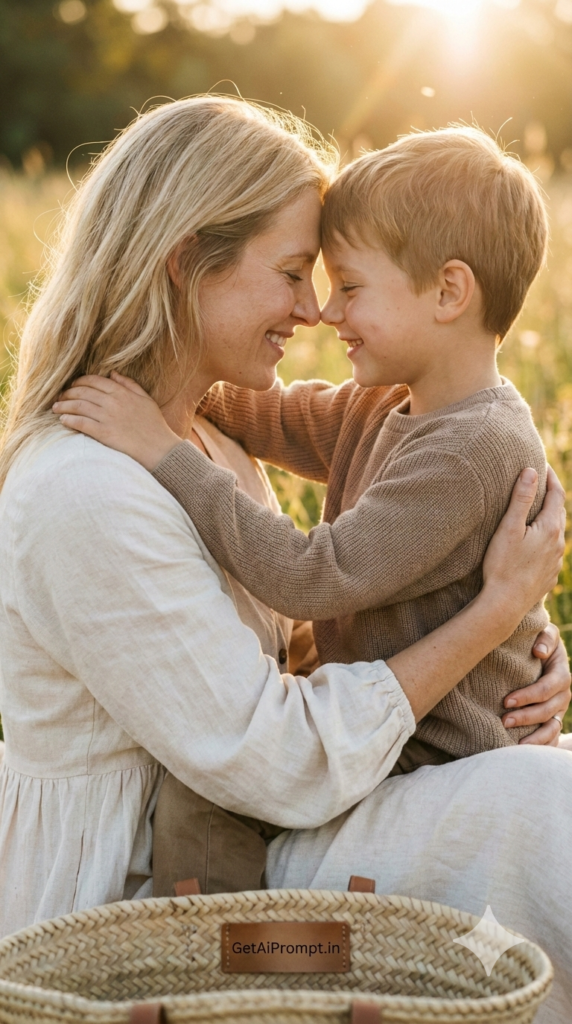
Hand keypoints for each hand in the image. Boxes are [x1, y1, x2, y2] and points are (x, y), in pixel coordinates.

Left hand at [52, 372, 180, 470]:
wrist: (159, 449)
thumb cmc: (154, 425)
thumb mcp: (146, 400)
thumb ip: (129, 385)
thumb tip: (112, 373)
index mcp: (122, 392)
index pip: (94, 381)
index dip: (79, 382)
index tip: (72, 386)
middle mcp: (113, 402)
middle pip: (82, 392)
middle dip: (67, 393)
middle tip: (59, 397)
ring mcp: (108, 418)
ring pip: (78, 406)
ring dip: (64, 405)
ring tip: (55, 408)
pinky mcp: (104, 433)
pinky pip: (81, 423)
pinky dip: (69, 420)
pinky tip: (63, 420)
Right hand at [481, 465, 565, 630]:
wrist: (505, 605)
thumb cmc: (503, 565)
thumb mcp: (509, 527)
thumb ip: (521, 498)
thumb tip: (531, 471)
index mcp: (550, 528)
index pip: (557, 494)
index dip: (550, 477)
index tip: (542, 465)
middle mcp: (559, 544)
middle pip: (558, 513)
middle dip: (550, 497)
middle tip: (538, 484)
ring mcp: (556, 561)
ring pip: (555, 533)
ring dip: (547, 520)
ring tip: (534, 513)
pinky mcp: (549, 575)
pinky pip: (550, 552)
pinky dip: (544, 540)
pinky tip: (532, 544)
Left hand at [501, 623, 570, 744]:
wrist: (539, 652)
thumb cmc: (538, 641)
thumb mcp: (545, 633)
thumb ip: (545, 638)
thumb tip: (539, 652)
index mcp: (561, 673)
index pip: (548, 688)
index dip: (529, 696)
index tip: (506, 701)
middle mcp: (563, 694)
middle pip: (548, 710)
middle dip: (527, 717)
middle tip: (504, 721)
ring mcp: (559, 709)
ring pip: (552, 728)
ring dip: (535, 737)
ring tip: (515, 743)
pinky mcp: (553, 720)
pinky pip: (552, 738)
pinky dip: (541, 746)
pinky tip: (524, 752)